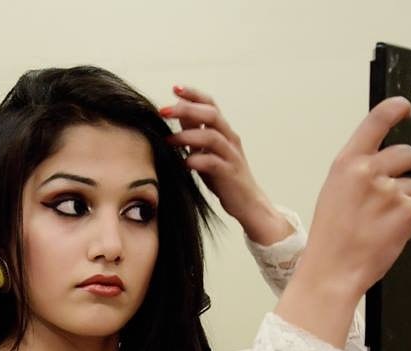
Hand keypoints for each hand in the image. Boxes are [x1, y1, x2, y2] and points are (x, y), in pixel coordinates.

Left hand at [160, 86, 292, 243]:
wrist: (247, 202)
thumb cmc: (224, 176)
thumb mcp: (207, 150)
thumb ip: (194, 132)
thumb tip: (178, 113)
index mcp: (223, 131)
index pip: (210, 105)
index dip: (193, 94)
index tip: (175, 88)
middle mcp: (229, 139)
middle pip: (211, 115)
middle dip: (186, 109)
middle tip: (164, 111)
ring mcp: (231, 155)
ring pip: (212, 137)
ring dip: (187, 136)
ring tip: (169, 141)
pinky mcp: (230, 173)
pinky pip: (213, 162)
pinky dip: (197, 160)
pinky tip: (184, 163)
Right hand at [276, 96, 410, 347]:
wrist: (333, 269)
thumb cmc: (330, 238)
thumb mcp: (334, 194)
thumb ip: (358, 174)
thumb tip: (386, 166)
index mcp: (346, 164)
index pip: (375, 122)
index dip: (394, 110)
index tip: (404, 108)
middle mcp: (369, 172)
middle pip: (406, 153)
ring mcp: (390, 191)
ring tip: (397, 215)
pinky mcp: (408, 211)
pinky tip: (394, 230)